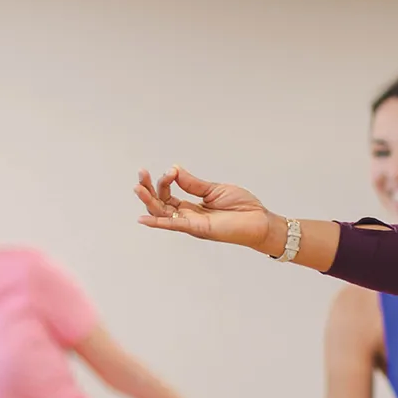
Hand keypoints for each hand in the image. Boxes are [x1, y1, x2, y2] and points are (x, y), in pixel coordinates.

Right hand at [135, 166, 274, 250]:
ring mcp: (192, 223)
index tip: (171, 170)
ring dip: (149, 201)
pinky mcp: (198, 229)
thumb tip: (174, 169)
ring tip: (137, 187)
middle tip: (140, 173)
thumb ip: (193, 183)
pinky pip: (174, 226)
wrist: (260, 220)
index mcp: (191, 206)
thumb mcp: (214, 189)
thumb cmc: (241, 207)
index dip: (165, 180)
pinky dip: (158, 222)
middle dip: (148, 189)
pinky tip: (143, 218)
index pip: (168, 193)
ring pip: (163, 213)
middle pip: (160, 203)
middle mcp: (188, 216)